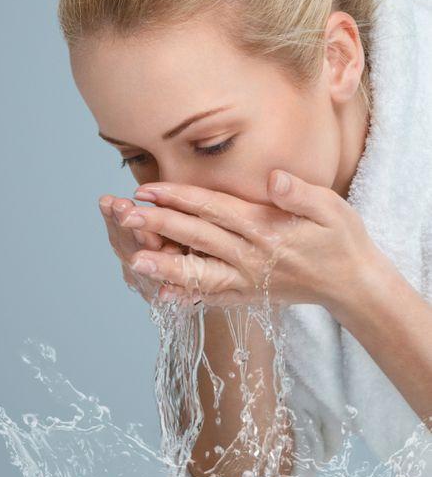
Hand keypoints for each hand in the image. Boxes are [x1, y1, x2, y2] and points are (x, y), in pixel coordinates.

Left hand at [114, 170, 378, 315]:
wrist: (352, 285)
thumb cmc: (341, 240)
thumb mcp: (332, 209)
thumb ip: (300, 194)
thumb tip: (273, 178)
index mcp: (264, 229)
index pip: (212, 208)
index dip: (178, 197)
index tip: (148, 189)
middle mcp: (250, 257)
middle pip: (196, 237)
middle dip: (158, 226)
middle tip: (124, 217)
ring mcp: (246, 281)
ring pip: (198, 272)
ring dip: (164, 266)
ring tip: (132, 262)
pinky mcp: (247, 297)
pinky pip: (212, 298)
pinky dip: (187, 298)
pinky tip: (163, 298)